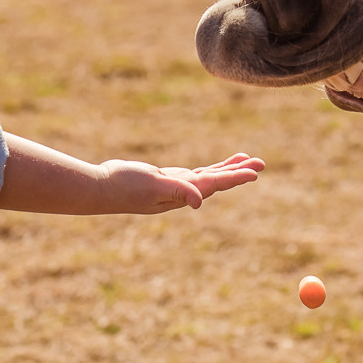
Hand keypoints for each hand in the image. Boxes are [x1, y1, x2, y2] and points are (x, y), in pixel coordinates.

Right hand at [96, 153, 264, 213]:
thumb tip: (199, 201)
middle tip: (261, 163)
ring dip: (228, 168)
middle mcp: (183, 192)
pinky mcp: (166, 180)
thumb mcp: (152, 186)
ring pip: (209, 176)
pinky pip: (195, 174)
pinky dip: (209, 169)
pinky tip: (217, 168)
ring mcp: (175, 186)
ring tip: (246, 160)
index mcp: (183, 192)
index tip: (255, 172)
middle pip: (218, 180)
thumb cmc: (124, 186)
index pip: (215, 183)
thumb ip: (176, 191)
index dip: (236, 177)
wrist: (101, 188)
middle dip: (239, 171)